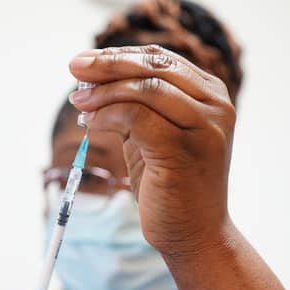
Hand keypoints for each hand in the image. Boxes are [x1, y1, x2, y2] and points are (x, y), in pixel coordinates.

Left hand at [69, 45, 235, 257]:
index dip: (119, 55)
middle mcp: (215, 105)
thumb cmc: (172, 187)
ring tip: (79, 102)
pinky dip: (108, 115)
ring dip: (103, 92)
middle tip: (74, 68)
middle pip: (153, 67)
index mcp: (211, 96)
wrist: (195, 235)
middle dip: (107, 64)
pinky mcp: (185, 149)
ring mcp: (205, 127)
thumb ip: (136, 107)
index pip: (160, 59)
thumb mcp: (154, 137)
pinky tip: (91, 123)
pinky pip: (137, 117)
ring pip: (144, 89)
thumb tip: (92, 81)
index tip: (85, 62)